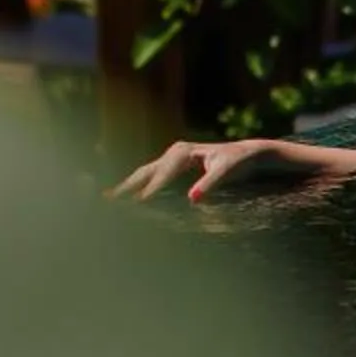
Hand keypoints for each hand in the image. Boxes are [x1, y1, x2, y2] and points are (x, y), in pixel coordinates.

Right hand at [108, 137, 281, 201]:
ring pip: (146, 174)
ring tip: (110, 200)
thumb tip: (192, 200)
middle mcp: (174, 153)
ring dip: (129, 187)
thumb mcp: (227, 170)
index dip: (150, 189)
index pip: (162, 174)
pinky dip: (140, 188)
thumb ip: (209, 184)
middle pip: (145, 172)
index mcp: (183, 152)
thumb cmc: (239, 161)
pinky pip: (153, 178)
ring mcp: (173, 160)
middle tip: (107, 200)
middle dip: (127, 186)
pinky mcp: (175, 168)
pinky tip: (130, 199)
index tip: (138, 204)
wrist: (248, 153)